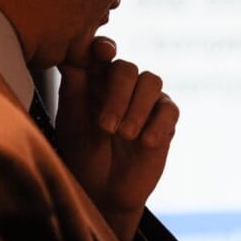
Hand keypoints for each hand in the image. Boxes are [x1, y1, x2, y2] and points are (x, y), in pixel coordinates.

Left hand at [54, 35, 178, 240]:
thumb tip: (73, 62)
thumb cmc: (81, 155)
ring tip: (125, 135)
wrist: (104, 193)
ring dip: (137, 108)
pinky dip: (157, 124)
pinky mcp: (165, 121)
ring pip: (151, 81)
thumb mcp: (71, 126)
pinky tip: (145, 143)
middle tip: (106, 126)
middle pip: (127, 68)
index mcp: (95, 81)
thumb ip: (74, 93)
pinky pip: (169, 109)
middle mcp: (122, 86)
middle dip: (117, 94)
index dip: (103, 47)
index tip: (102, 54)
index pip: (101, 53)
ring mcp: (146, 102)